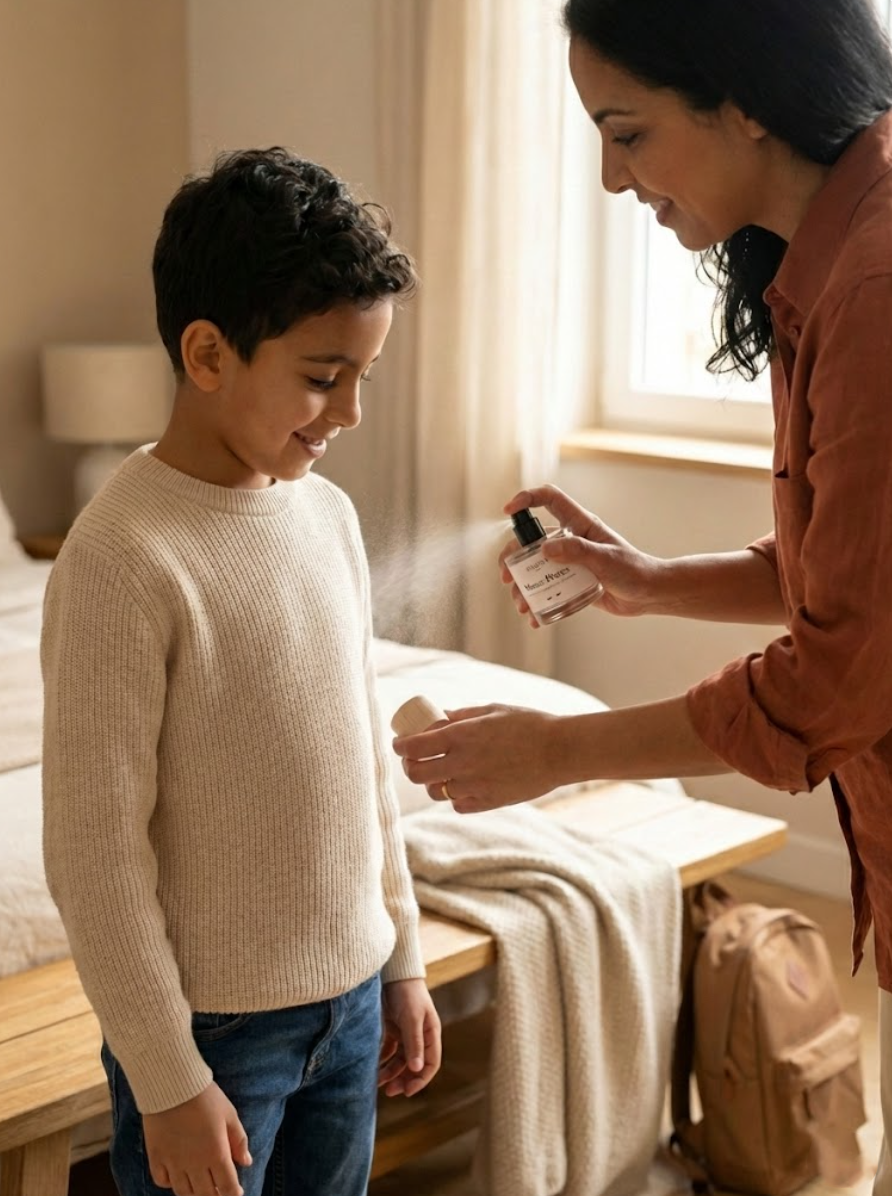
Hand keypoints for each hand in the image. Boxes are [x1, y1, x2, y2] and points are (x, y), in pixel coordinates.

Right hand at [143, 1081, 251, 1195]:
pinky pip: (161, 1181)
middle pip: (206, 1194)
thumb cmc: (205, 1097)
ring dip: (194, 1193)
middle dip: (215, 1195)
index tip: (237, 1191)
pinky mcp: (155, 1157)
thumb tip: (246, 1162)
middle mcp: (194, 1164)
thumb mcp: (229, 1114)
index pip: (227, 1187)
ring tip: (200, 1187)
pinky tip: (177, 1176)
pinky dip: (170, 1183)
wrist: (173, 1084)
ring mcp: (173, 1163)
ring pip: (183, 1192)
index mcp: (216, 1154)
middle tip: (219, 1189)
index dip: (234, 1193)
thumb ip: (239, 1140)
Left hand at [378, 978, 441, 1096]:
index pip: (431, 1064)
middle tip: (390, 1092)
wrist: (394, 973)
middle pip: (414, 1065)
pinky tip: (373, 1067)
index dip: (421, 1079)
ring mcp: (405, 1033)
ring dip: (391, 1072)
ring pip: (400, 1060)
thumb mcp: (411, 1018)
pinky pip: (388, 1051)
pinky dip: (382, 1060)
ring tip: (377, 1082)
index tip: (407, 1091)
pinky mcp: (392, 1029)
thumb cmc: (407, 993)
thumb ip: (414, 1043)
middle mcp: (420, 1036)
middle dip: (403, 1079)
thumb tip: (417, 1069)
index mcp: (431, 1034)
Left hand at [393, 703, 565, 812]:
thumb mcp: (493, 710)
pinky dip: (455, 797)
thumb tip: (441, 716)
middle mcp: (462, 762)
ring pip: (436, 792)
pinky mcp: (488, 802)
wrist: (560, 751)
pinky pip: (458, 804)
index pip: (413, 746)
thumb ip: (463, 716)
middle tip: (413, 761)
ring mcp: (474, 785)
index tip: (399, 744)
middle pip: (416, 774)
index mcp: (461, 735)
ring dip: (433, 782)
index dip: (400, 747)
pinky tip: (461, 786)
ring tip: (439, 773)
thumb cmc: (529, 724)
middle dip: (409, 767)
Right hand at [501, 484, 663, 623]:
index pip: (550, 500)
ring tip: (521, 604)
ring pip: (536, 568)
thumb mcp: (605, 559)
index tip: (508, 511)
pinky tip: (535, 617)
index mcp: (580, 524)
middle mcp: (571, 540)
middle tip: (507, 576)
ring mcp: (569, 562)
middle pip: (532, 540)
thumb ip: (577, 551)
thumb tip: (544, 549)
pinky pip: (548, 590)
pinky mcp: (571, 582)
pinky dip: (538, 603)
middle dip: (514, 557)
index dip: (527, 499)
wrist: (649, 594)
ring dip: (523, 586)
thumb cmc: (633, 569)